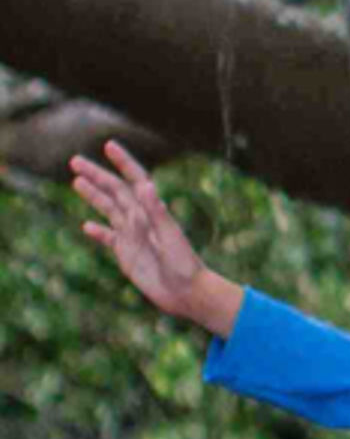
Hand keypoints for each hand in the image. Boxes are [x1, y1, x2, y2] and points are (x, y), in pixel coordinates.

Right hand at [66, 143, 242, 338]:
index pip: (135, 180)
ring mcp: (132, 236)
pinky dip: (98, 232)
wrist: (187, 293)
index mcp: (152, 211)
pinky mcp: (127, 254)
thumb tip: (144, 185)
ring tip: (76, 181)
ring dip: (93, 196)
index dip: (123, 162)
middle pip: (114, 192)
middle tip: (74, 160)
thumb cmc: (183, 264)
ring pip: (108, 210)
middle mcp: (140, 220)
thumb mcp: (169, 236)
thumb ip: (156, 211)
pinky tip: (87, 226)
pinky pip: (109, 239)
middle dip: (96, 175)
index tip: (109, 145)